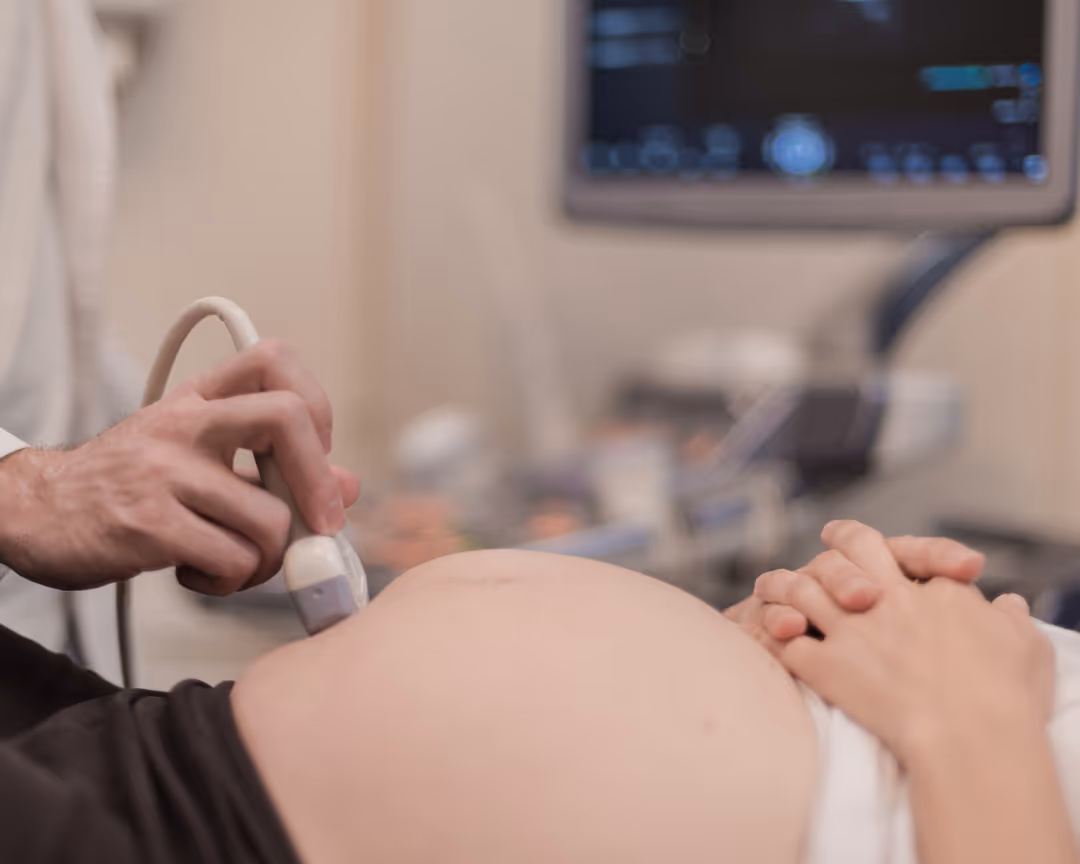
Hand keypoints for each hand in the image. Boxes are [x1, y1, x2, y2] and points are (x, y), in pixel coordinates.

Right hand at [0, 341, 360, 594]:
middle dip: (320, 485)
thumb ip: (274, 469)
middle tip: (318, 526)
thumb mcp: (199, 458)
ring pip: (270, 520)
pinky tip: (201, 572)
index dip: (316, 405)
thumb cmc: (127, 485)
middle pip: (288, 418)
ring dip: (268, 558)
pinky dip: (230, 581)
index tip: (317, 453)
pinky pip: (233, 561)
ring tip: (234, 561)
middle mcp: (184, 424)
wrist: (36, 513)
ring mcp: (165, 471)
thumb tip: (349, 485)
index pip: (274, 360)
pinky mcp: (149, 524)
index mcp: (198, 399)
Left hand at [753, 521, 1054, 764]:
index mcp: (935, 592)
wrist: (970, 736)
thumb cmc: (1007, 694)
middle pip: (851, 554)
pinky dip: (768, 639)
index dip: (902, 554)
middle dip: (839, 544)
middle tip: (828, 538)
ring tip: (773, 586)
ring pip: (804, 590)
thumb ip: (1009, 621)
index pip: (913, 557)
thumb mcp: (1024, 646)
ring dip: (786, 586)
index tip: (893, 551)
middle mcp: (887, 601)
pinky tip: (760, 637)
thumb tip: (1007, 605)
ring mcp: (852, 631)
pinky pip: (785, 646)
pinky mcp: (826, 667)